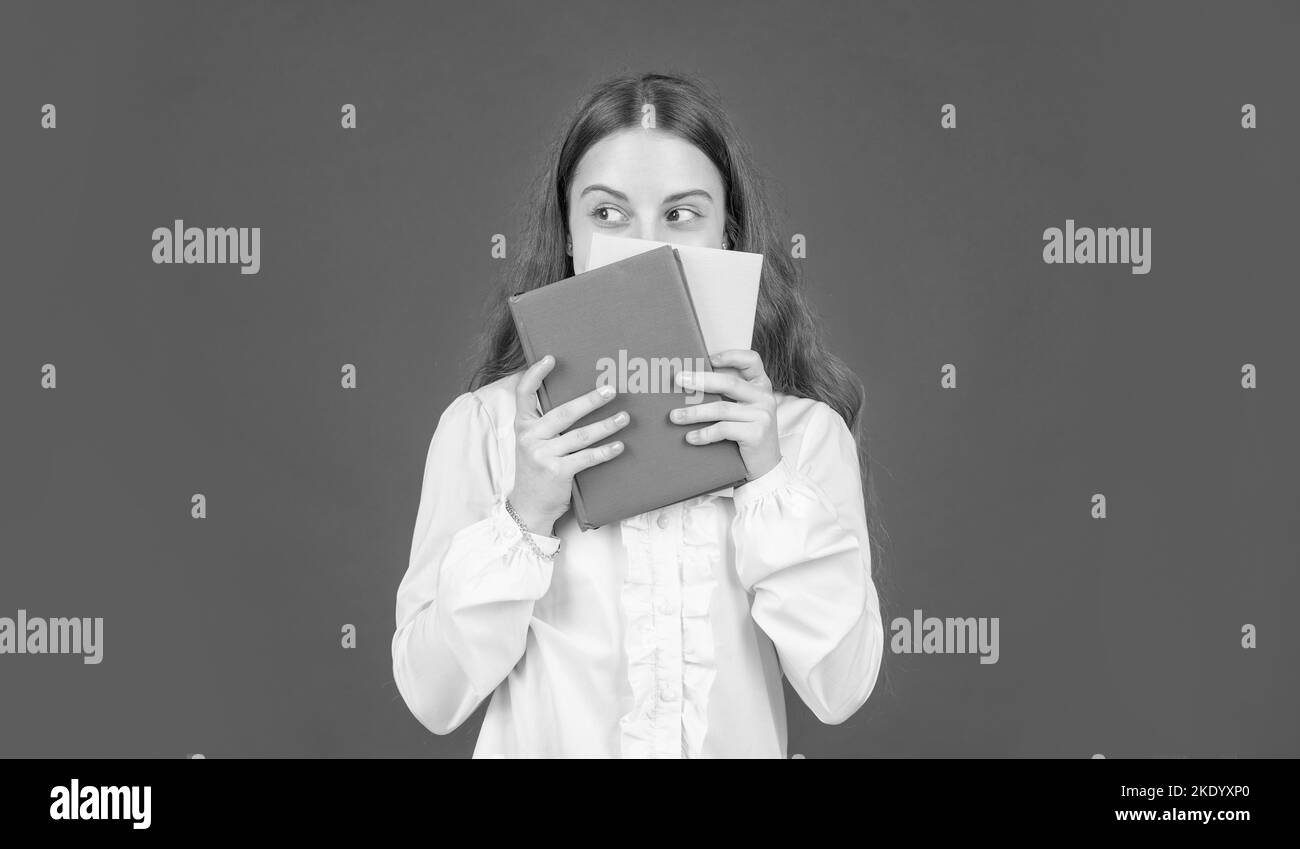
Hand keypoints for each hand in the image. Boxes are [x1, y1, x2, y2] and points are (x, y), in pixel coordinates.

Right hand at [510, 355, 630, 534]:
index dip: (535, 374)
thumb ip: (544, 424)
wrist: (528, 506)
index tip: (551, 358)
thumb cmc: (536, 470)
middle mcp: (530, 437)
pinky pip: (586, 458)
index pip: (524, 393)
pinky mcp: (557, 471)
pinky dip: (605, 452)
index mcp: (523, 426)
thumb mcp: (532, 443)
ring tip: (625, 417)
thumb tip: (576, 402)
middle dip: (590, 400)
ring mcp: (542, 455)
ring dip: (606, 425)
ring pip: (580, 435)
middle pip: (564, 412)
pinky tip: (620, 446)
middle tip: (611, 390)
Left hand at [670, 349, 781, 479]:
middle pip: (729, 383)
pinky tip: (690, 438)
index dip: (731, 355)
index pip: (752, 360)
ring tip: (674, 416)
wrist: (766, 467)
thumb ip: (728, 395)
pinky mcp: (756, 434)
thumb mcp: (743, 410)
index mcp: (761, 386)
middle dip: (701, 380)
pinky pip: (724, 429)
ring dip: (694, 413)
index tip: (708, 358)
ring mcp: (762, 415)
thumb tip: (689, 382)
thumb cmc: (747, 434)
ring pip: (722, 409)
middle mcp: (764, 397)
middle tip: (678, 380)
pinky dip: (704, 434)